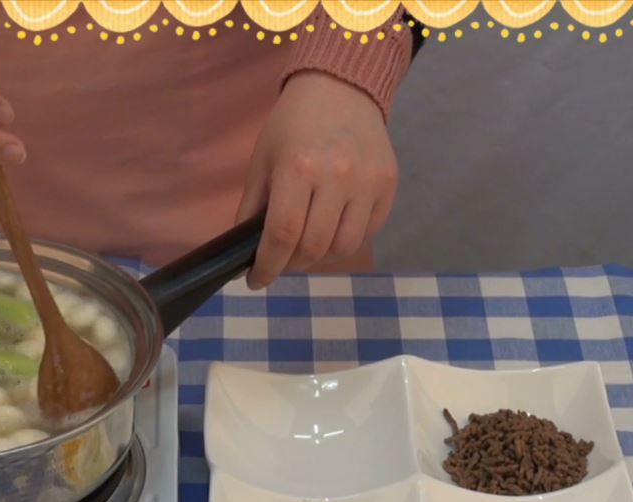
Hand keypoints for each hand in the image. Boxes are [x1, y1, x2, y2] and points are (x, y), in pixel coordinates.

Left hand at [237, 71, 397, 288]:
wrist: (341, 89)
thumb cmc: (292, 126)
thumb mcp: (262, 162)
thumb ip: (251, 210)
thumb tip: (243, 255)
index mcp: (298, 168)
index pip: (283, 235)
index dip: (268, 266)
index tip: (257, 280)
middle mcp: (337, 177)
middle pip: (315, 248)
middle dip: (292, 264)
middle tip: (281, 260)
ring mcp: (368, 182)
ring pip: (344, 248)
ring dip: (321, 257)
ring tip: (307, 245)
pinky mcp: (388, 185)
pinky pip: (367, 232)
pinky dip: (346, 239)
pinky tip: (331, 227)